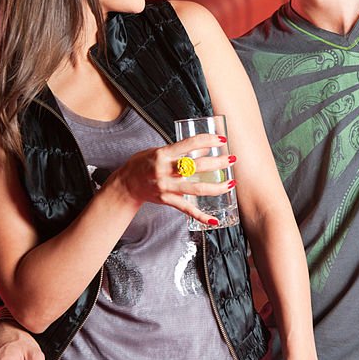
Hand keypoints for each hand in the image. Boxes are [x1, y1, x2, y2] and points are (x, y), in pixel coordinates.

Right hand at [107, 133, 234, 226]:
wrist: (126, 184)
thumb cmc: (142, 164)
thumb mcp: (158, 151)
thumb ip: (179, 150)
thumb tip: (203, 147)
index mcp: (163, 154)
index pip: (189, 144)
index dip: (207, 140)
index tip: (222, 139)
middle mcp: (165, 171)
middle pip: (196, 166)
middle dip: (217, 163)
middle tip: (232, 159)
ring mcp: (167, 187)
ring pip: (196, 188)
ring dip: (216, 187)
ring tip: (231, 183)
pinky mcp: (167, 200)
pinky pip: (187, 209)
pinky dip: (201, 216)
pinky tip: (214, 220)